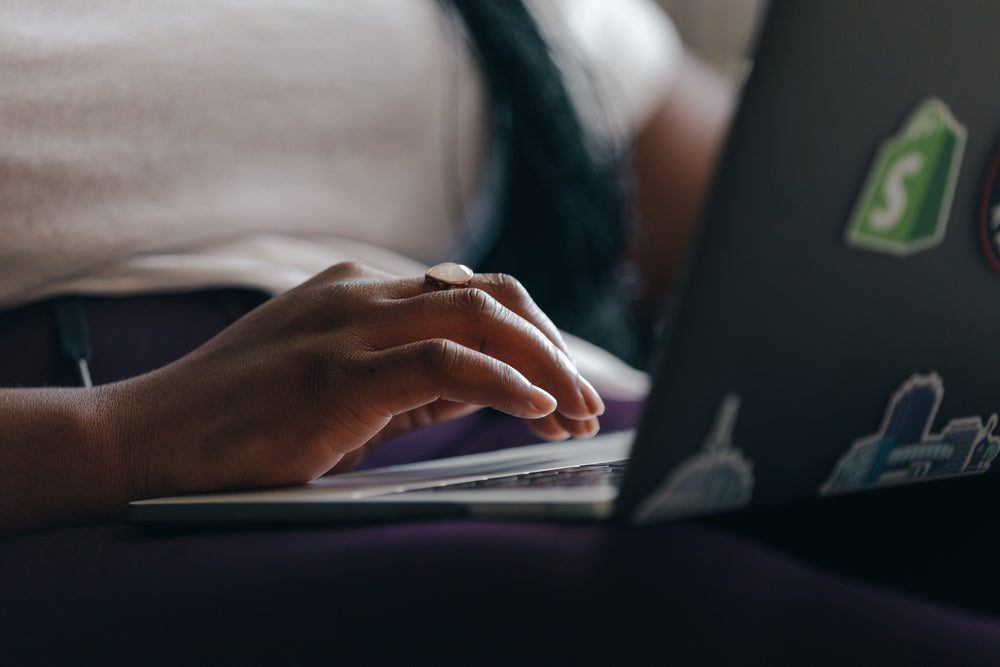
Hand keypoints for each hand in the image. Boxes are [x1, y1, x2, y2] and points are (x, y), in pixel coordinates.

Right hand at [104, 262, 604, 499]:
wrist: (145, 440)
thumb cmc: (240, 422)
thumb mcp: (340, 390)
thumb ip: (410, 382)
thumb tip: (486, 390)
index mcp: (362, 293)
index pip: (473, 296)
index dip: (532, 340)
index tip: (563, 392)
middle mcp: (361, 294)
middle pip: (490, 295)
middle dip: (551, 346)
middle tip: (587, 402)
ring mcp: (346, 326)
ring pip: (476, 315)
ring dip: (542, 363)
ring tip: (577, 411)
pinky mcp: (334, 372)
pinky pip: (441, 363)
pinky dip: (499, 381)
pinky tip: (535, 409)